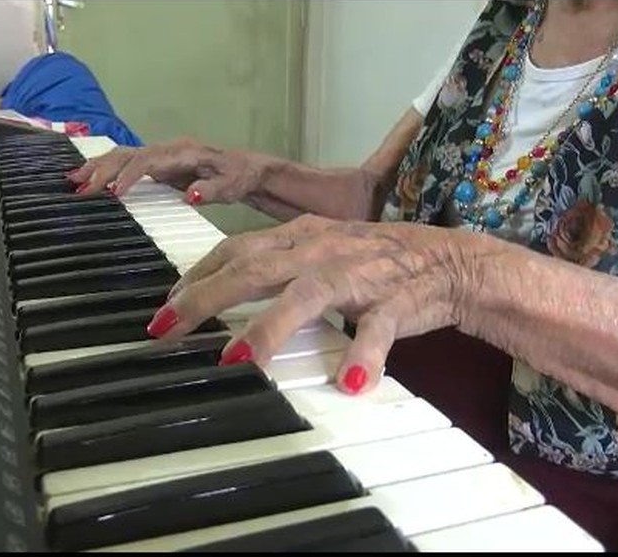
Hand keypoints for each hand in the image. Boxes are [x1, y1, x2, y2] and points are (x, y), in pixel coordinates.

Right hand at [67, 137, 269, 203]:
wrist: (246, 169)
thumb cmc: (239, 177)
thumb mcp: (232, 186)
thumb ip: (212, 190)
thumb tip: (189, 194)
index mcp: (183, 152)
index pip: (149, 160)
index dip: (130, 175)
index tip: (114, 193)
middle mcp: (167, 149)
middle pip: (128, 155)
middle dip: (102, 170)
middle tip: (79, 188)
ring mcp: (160, 155)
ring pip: (122, 156)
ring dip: (98, 167)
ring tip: (72, 181)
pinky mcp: (156, 164)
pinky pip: (126, 163)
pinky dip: (105, 170)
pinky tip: (87, 179)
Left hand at [145, 214, 493, 394]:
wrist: (453, 260)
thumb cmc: (377, 261)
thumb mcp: (320, 251)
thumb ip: (275, 265)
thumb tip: (218, 286)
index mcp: (302, 236)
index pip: (237, 249)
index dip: (197, 276)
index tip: (165, 306)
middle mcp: (323, 250)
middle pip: (255, 269)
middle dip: (207, 298)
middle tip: (167, 328)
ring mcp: (360, 274)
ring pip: (308, 294)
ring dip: (270, 326)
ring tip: (239, 359)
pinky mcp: (398, 301)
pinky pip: (379, 327)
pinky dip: (364, 353)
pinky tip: (350, 382)